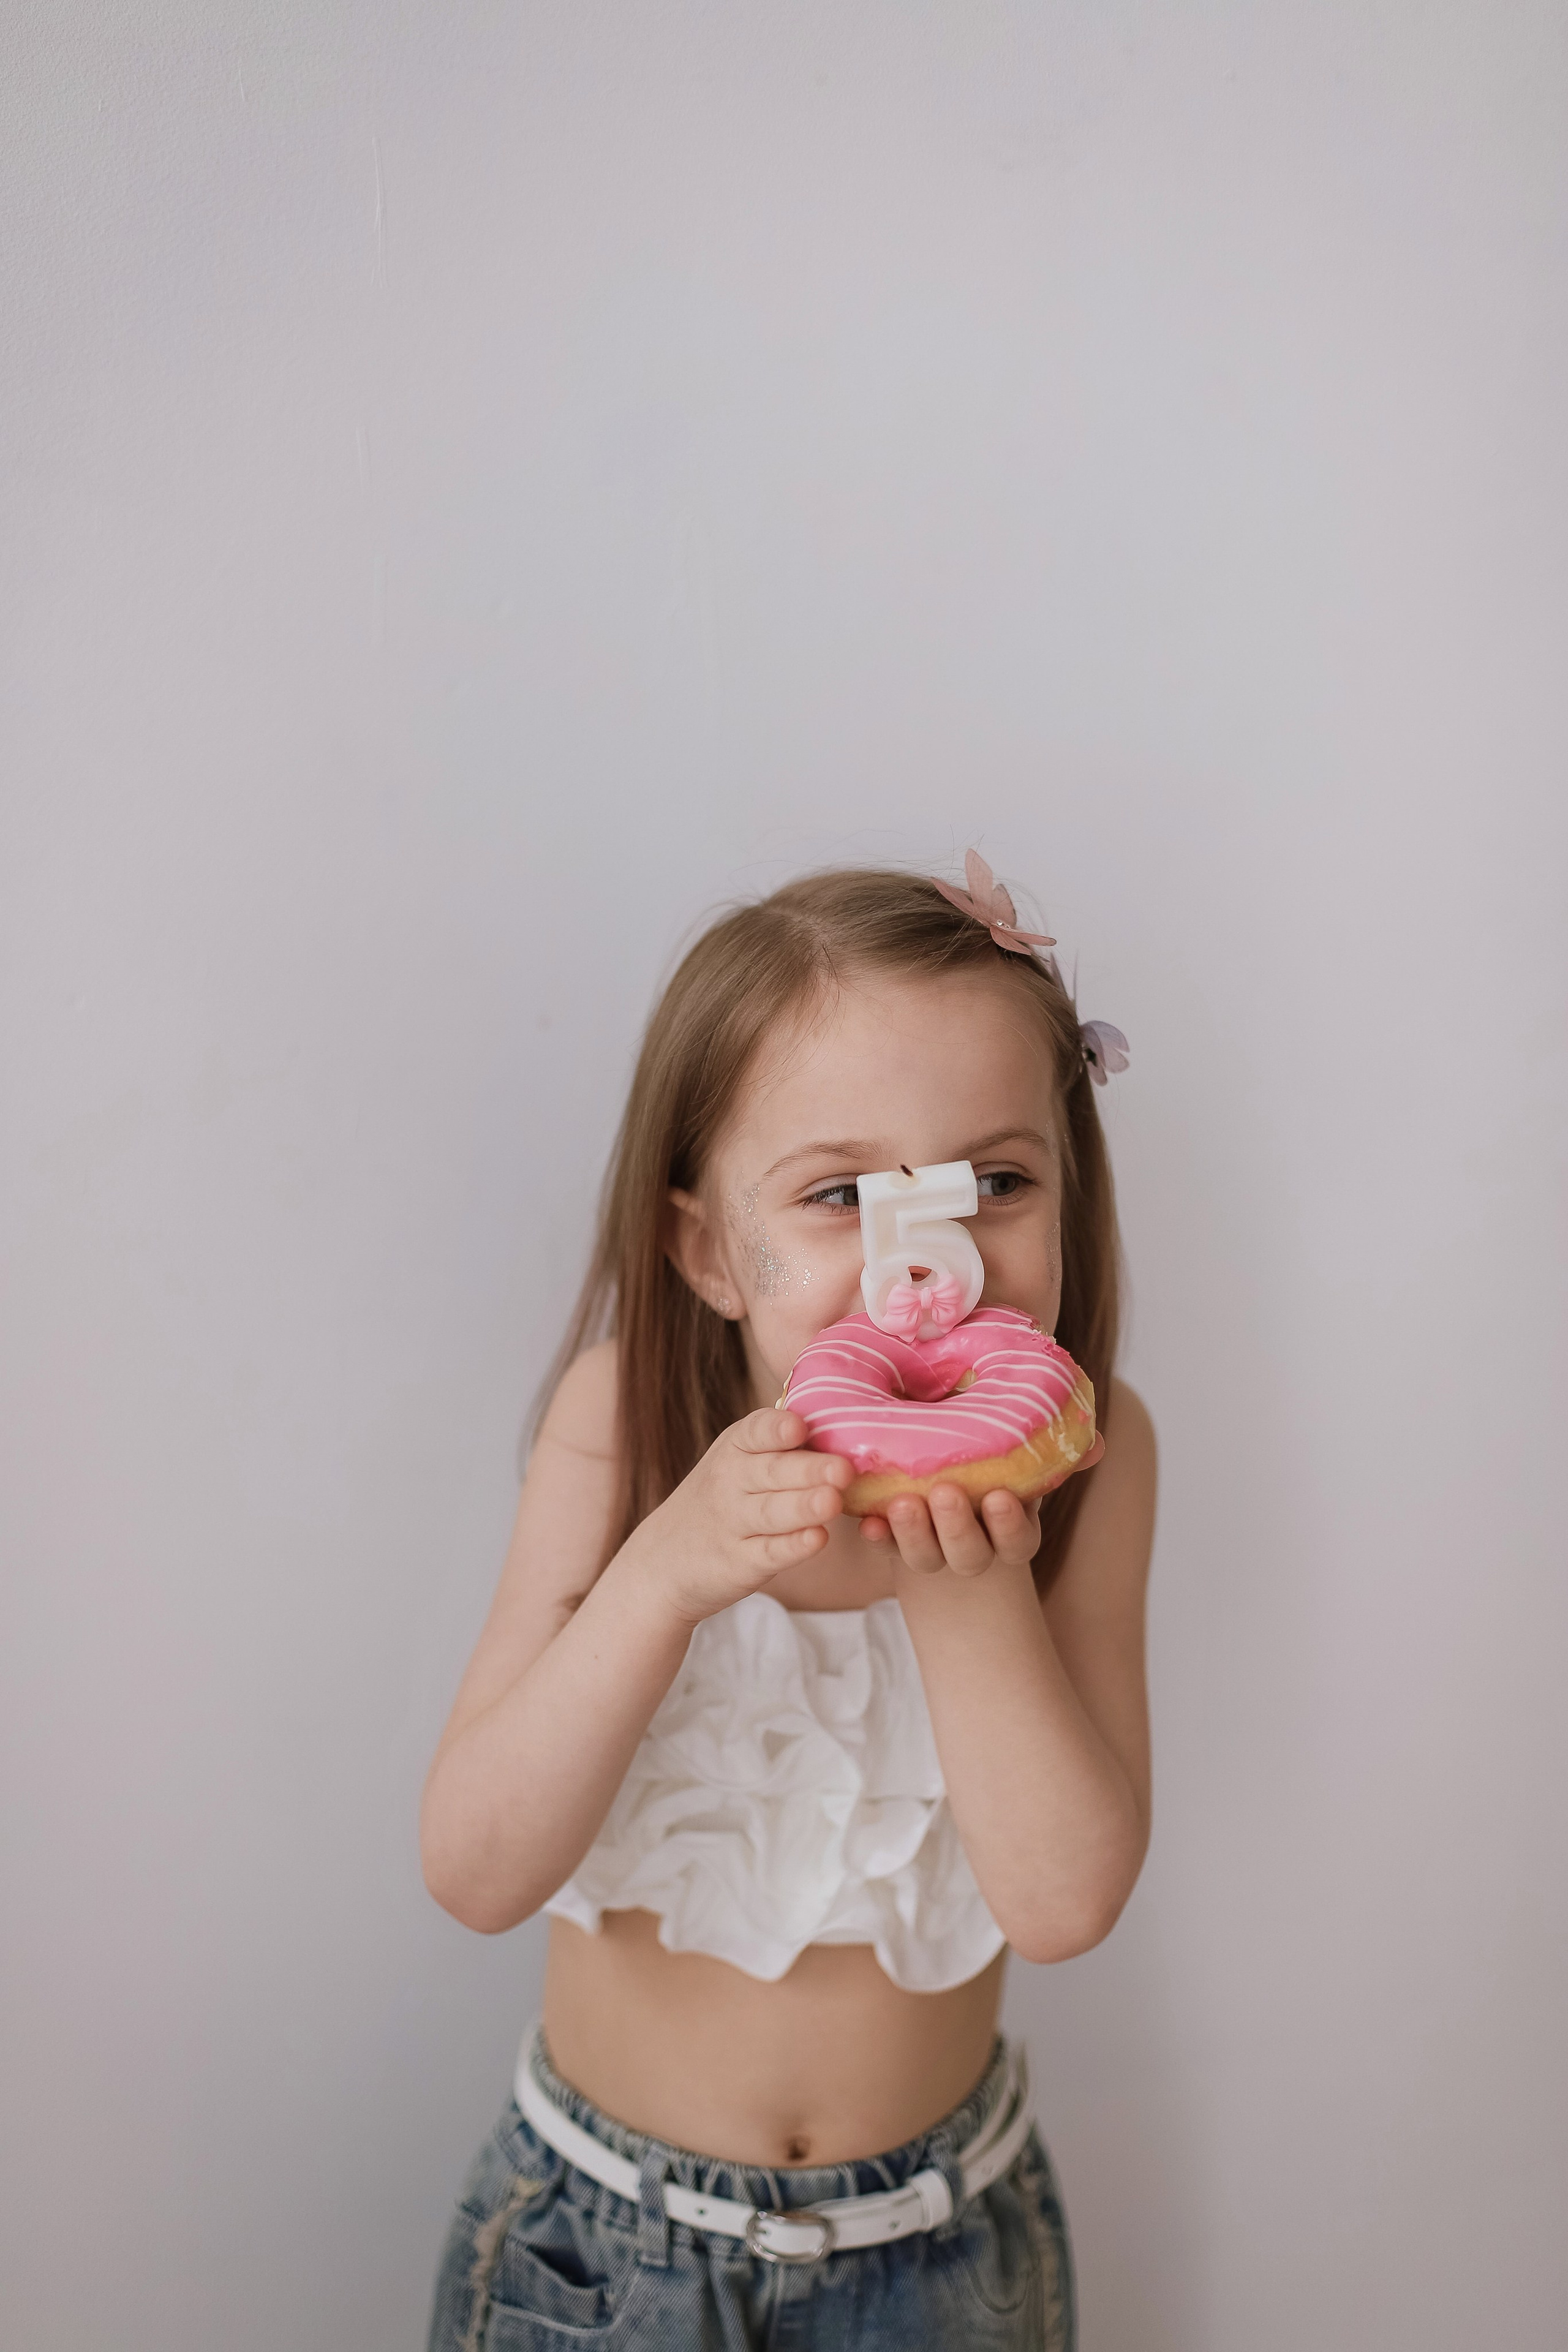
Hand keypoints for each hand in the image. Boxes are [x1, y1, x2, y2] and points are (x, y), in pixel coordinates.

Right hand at [632, 1408, 852, 1624]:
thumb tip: (846, 1426)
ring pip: (772, 1512)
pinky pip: (769, 1552)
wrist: (664, 1560)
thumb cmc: (720, 1500)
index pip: (755, 1432)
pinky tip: (817, 1539)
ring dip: (803, 1506)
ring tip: (833, 1501)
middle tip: (844, 1468)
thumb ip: (778, 1447)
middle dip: (807, 1469)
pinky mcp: (740, 1563)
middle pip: (771, 1472)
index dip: (777, 1429)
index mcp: (735, 1448)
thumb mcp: (736, 1462)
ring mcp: (733, 1524)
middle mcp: (730, 1482)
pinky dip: (793, 1547)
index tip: (800, 1427)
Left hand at [858, 1432, 1105, 1579]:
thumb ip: (1056, 1448)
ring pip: (925, 1558)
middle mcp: (972, 1548)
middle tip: (945, 1493)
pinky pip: (884, 1547)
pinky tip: (868, 1520)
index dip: (1010, 1527)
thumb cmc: (993, 1460)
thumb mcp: (1023, 1454)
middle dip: (957, 1528)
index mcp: (1010, 1529)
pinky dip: (877, 1537)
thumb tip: (1099, 1444)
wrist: (943, 1481)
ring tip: (904, 1503)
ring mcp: (931, 1548)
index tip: (999, 1498)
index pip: (1018, 1542)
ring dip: (913, 1534)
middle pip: (970, 1555)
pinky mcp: (893, 1540)